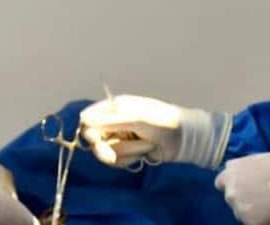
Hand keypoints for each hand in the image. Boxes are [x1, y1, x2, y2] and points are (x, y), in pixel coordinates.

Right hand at [78, 95, 230, 168]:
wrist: (185, 139)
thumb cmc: (162, 121)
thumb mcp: (135, 118)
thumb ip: (109, 120)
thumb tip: (84, 119)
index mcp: (115, 107)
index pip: (90, 118)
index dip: (89, 130)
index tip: (95, 139)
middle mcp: (115, 122)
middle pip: (95, 139)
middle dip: (105, 148)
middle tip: (110, 157)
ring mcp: (122, 138)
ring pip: (108, 151)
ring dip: (127, 151)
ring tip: (146, 145)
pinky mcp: (130, 153)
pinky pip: (119, 161)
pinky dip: (131, 159)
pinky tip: (145, 154)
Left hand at [215, 152, 269, 224]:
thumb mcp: (260, 158)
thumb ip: (247, 168)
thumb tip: (246, 175)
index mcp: (232, 170)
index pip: (221, 182)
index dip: (234, 185)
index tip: (245, 188)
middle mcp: (231, 188)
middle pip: (232, 198)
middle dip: (245, 198)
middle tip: (264, 197)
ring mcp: (240, 206)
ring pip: (242, 213)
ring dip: (253, 211)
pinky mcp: (251, 222)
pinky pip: (254, 223)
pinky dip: (265, 221)